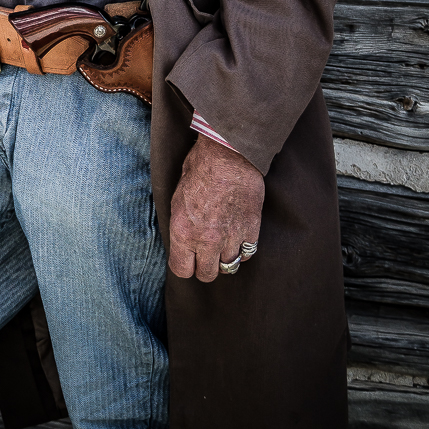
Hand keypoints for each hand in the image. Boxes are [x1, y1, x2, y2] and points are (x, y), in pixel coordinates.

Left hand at [169, 135, 264, 281]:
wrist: (228, 154)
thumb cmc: (199, 168)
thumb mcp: (178, 196)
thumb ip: (181, 223)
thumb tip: (183, 238)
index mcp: (182, 231)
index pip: (182, 270)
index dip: (185, 265)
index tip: (188, 258)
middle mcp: (206, 240)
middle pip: (207, 274)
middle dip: (205, 266)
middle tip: (206, 253)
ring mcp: (230, 237)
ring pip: (229, 266)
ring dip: (225, 257)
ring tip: (223, 243)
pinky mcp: (251, 230)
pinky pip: (247, 253)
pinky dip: (242, 248)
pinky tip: (237, 235)